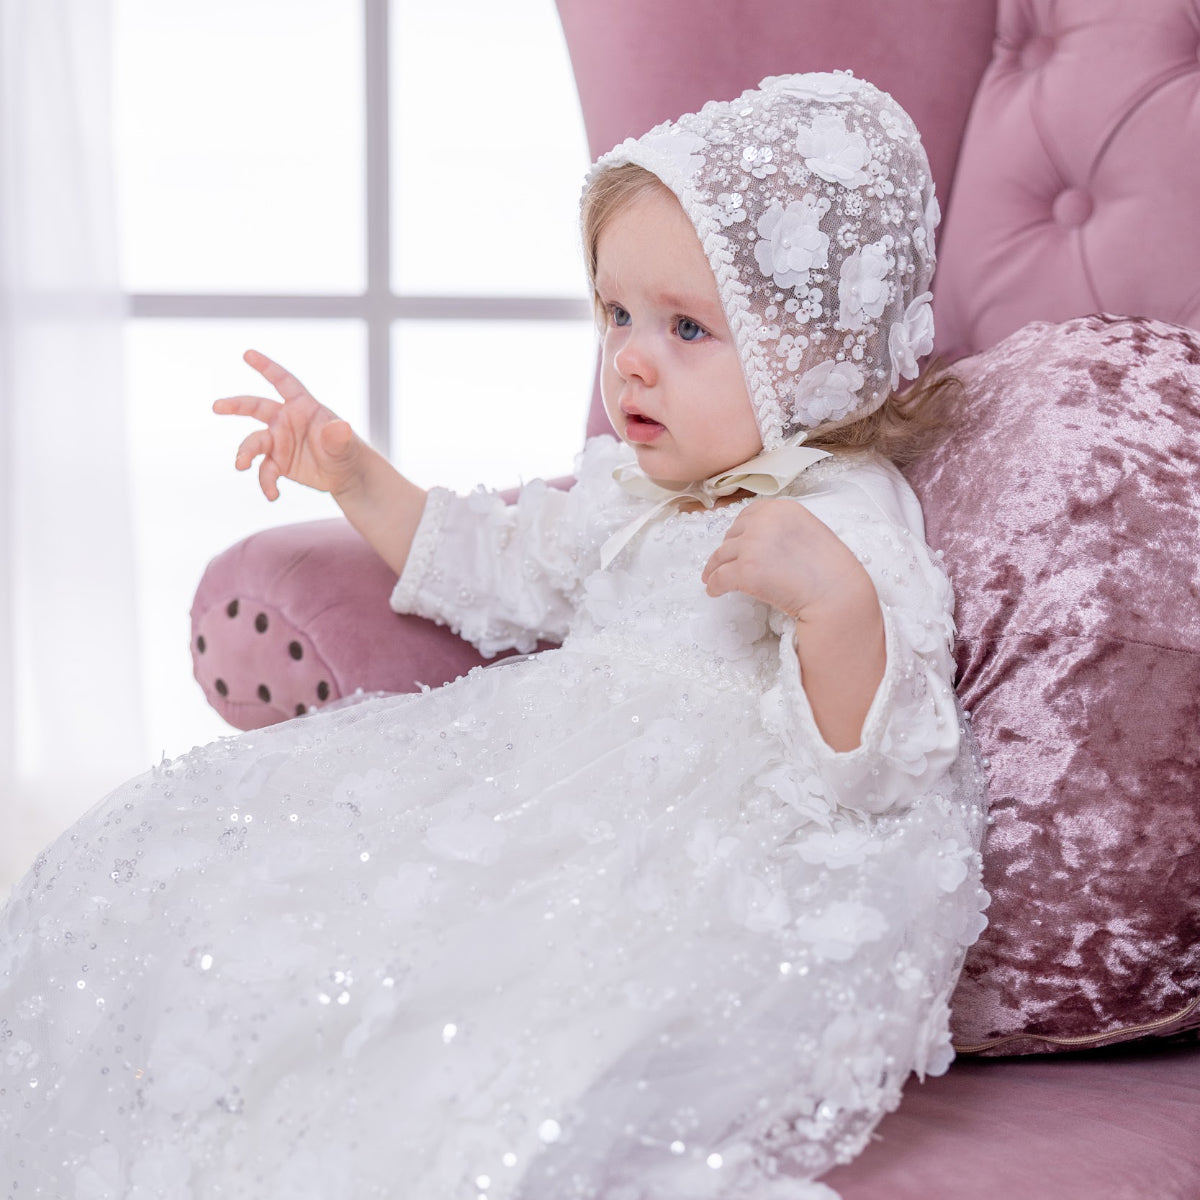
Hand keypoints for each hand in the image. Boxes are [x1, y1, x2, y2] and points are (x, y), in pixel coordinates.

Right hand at [213, 349, 366, 500]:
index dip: (266, 367)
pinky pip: (264, 471)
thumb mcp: (344, 444)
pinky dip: (266, 483)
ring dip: (245, 453)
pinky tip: (273, 495)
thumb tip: (339, 427)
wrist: (345, 475)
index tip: (247, 353)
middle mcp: (285, 420)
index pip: (283, 381)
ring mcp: (278, 441)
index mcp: (303, 405)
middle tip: (217, 406)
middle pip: (255, 406)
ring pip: (254, 442)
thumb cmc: (346, 450)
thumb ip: (338, 435)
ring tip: (241, 465)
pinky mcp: (277, 462)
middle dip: (235, 405)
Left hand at [701, 498, 884, 750]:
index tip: (735, 542)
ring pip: (721, 556)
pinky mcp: (745, 571)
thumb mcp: (808, 531)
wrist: (837, 594)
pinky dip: (714, 585)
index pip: (749, 514)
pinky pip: (720, 578)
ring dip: (714, 567)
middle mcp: (764, 521)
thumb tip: (756, 538)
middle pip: (733, 534)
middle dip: (728, 549)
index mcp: (782, 508)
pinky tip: (714, 591)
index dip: (740, 531)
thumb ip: (783, 528)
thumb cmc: (830, 569)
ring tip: (711, 577)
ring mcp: (753, 545)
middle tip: (723, 563)